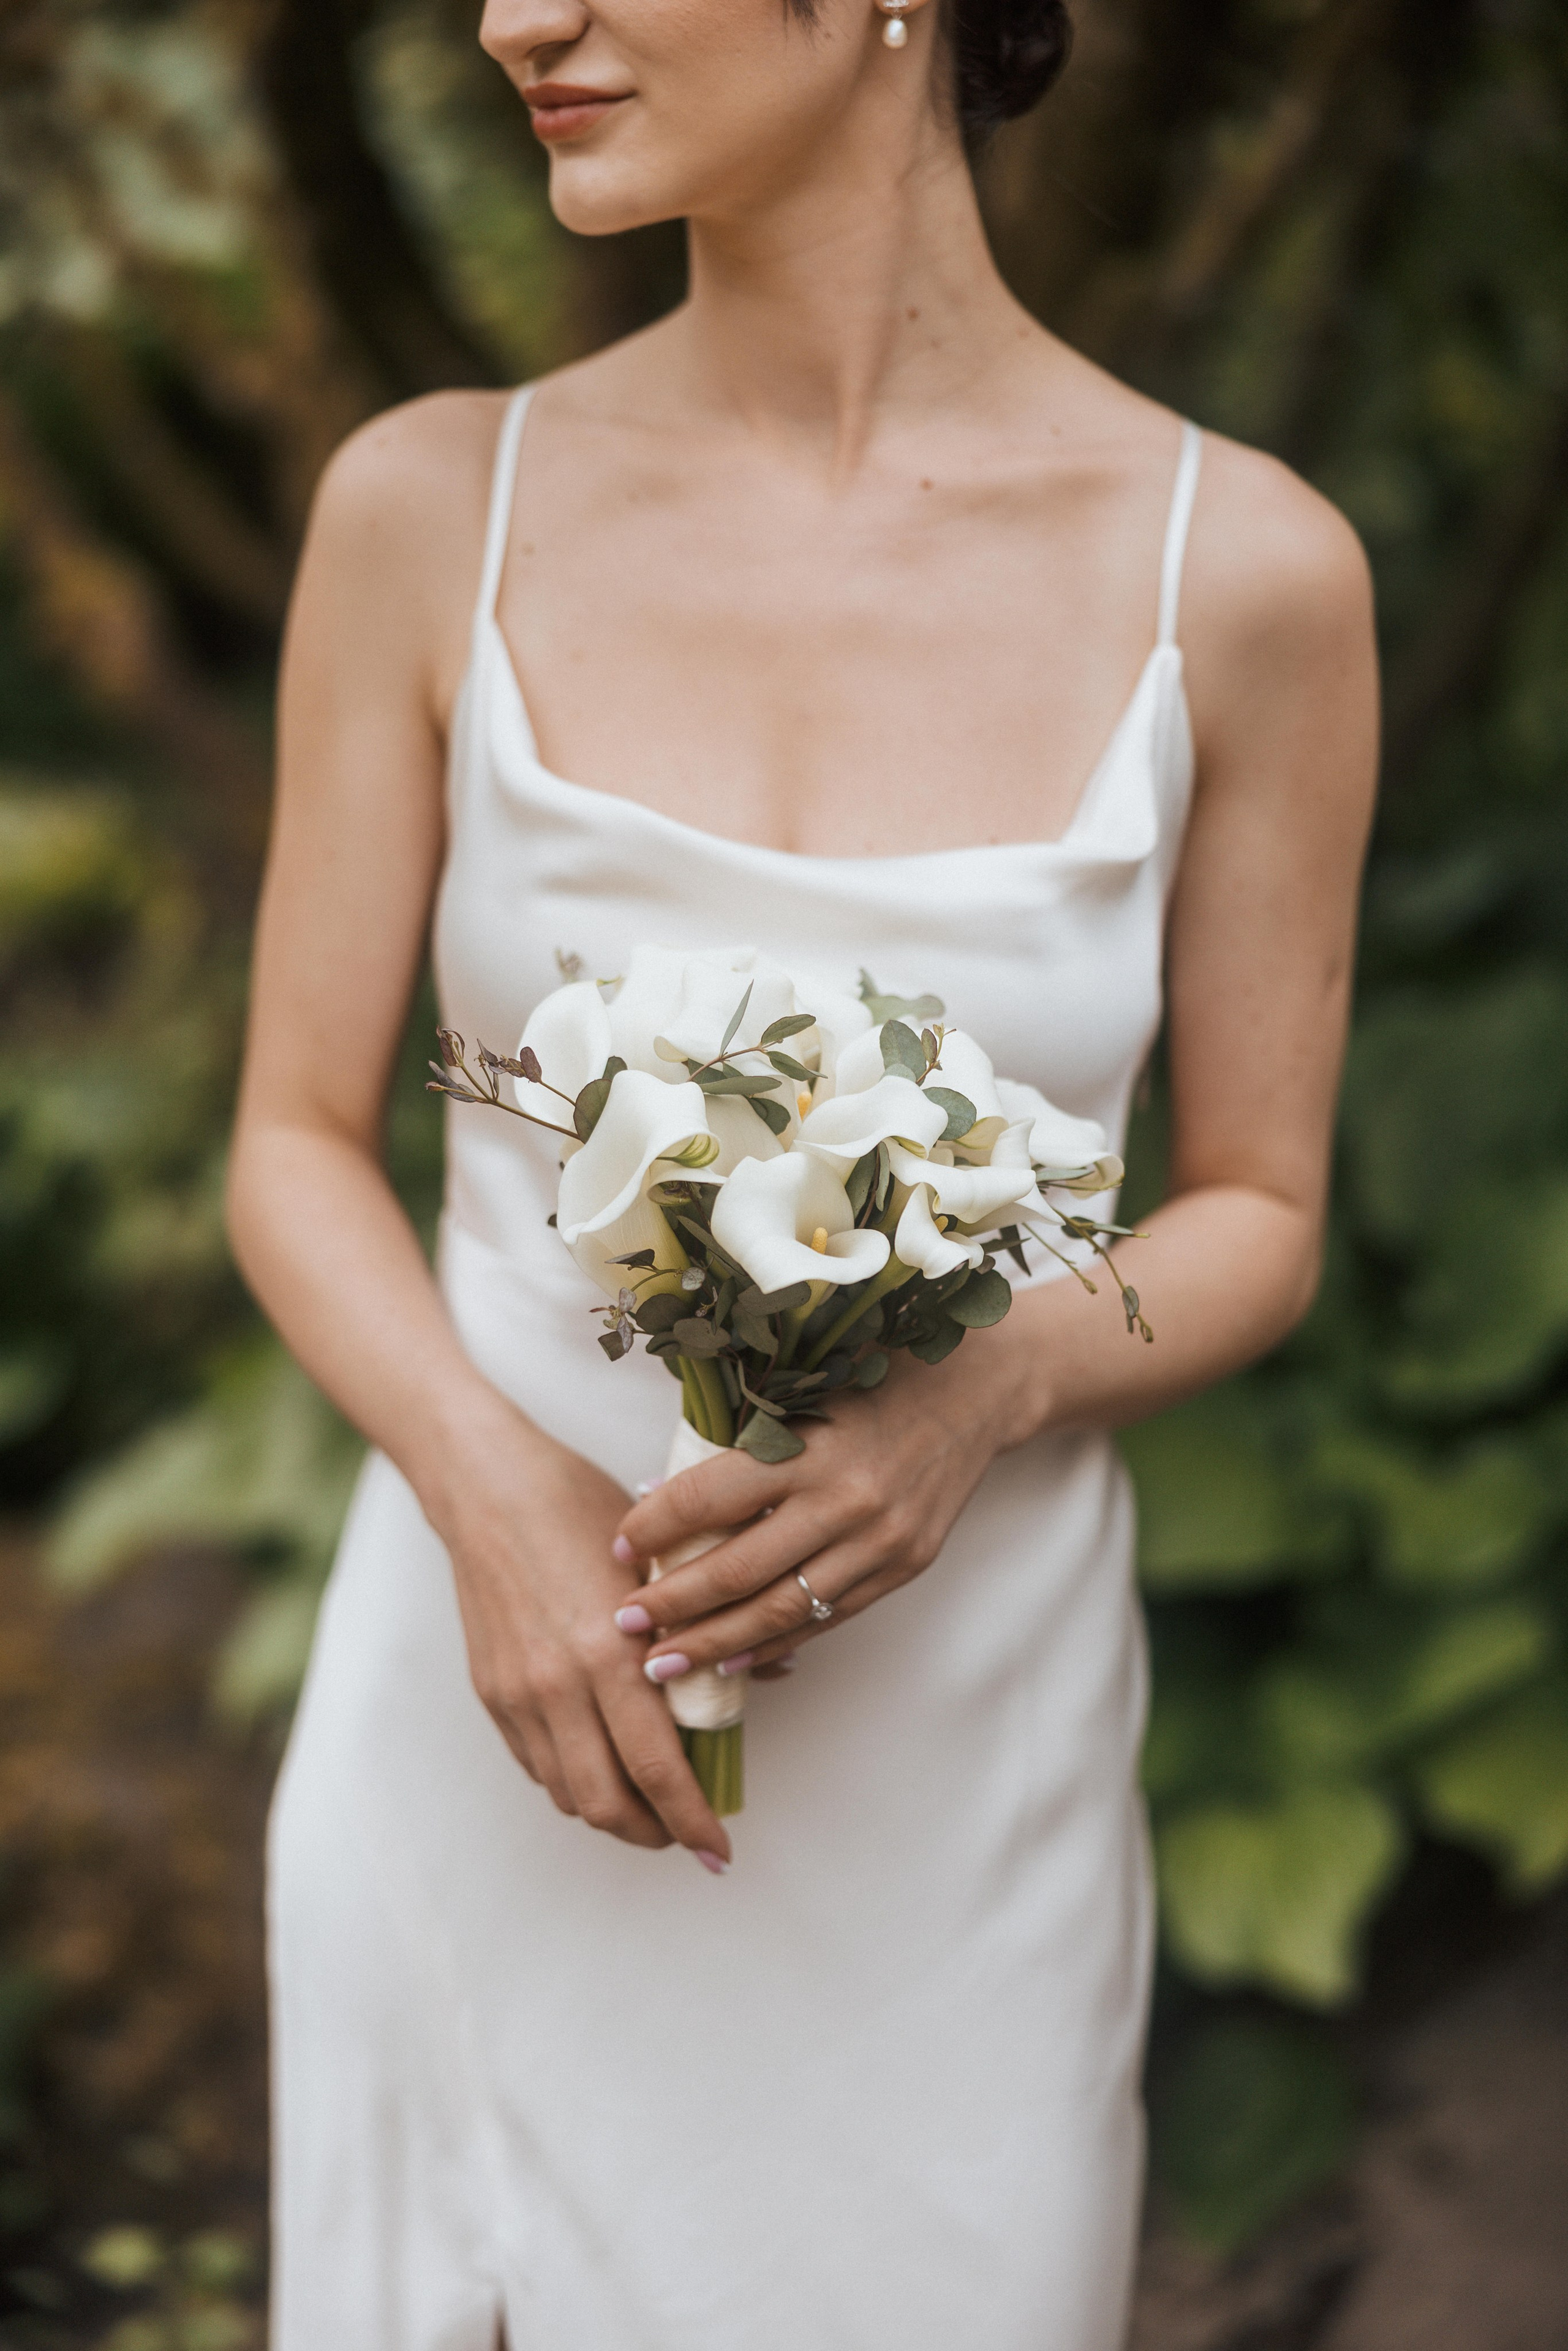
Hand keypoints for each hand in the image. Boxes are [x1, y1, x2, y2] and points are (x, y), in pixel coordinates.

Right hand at [428, 1398, 731, 1869]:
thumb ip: (707, 1629)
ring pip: (569, 1794)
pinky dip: (575, 1781)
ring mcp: (519, 1694)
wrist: (490, 1488)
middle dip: (654, 1835)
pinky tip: (604, 1763)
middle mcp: (559, 1685)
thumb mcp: (659, 1563)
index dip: (693, 1821)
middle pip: (608, 1804)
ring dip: (614, 1814)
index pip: (658, 1769)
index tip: (720, 1849)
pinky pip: (537, 1765)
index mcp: (610, 1652)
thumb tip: (767, 1672)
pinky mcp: (491, 1694)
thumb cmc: (583, 1510)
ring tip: (651, 1806)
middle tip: (688, 1835)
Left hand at [611, 1335, 1033, 1679]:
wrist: (978, 1391)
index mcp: (812, 1446)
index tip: (617, 1547)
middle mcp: (847, 1501)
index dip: (655, 1529)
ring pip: (782, 1610)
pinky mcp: (904, 1567)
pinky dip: (776, 1643)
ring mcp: (880, 1542)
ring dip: (715, 1643)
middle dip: (673, 1604)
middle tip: (622, 1624)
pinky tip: (733, 1659)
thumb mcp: (806, 1385)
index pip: (710, 1499)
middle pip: (739, 1570)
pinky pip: (828, 1618)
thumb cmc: (878, 1374)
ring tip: (663, 1663)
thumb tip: (658, 1495)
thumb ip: (742, 1436)